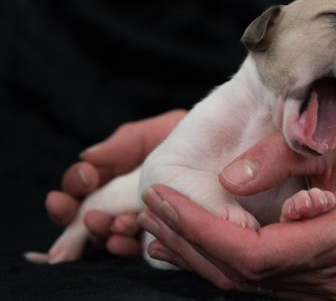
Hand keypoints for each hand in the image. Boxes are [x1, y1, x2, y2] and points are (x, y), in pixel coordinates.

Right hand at [45, 110, 186, 256]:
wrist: (217, 152)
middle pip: (77, 213)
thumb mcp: (151, 134)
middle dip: (72, 214)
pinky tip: (122, 240)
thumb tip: (87, 157)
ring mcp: (130, 220)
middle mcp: (113, 200)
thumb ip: (122, 144)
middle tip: (87, 212)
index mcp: (107, 174)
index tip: (88, 176)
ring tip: (109, 225)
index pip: (78, 183)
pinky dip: (122, 246)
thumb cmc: (181, 139)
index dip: (75, 182)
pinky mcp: (151, 235)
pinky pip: (129, 247)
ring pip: (100, 233)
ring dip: (99, 232)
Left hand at [139, 129, 335, 299]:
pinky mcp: (315, 295)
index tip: (161, 201)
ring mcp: (325, 296)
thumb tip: (227, 182)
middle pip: (241, 275)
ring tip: (155, 228)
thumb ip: (279, 157)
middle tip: (148, 212)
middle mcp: (333, 281)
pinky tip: (186, 246)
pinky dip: (217, 263)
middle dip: (187, 242)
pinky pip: (255, 285)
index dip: (202, 230)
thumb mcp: (330, 145)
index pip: (254, 253)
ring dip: (194, 255)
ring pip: (242, 286)